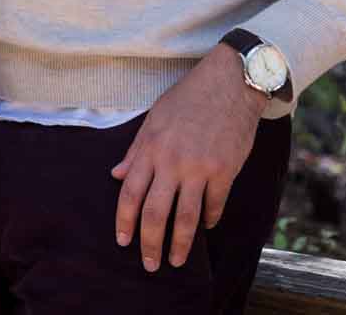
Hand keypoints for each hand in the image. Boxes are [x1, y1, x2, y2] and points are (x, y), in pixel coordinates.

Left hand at [110, 44, 267, 271]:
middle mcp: (172, 162)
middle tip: (149, 264)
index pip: (130, 194)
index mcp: (151, 148)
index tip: (123, 241)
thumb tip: (115, 175)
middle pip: (155, 213)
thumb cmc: (189, 97)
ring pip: (186, 218)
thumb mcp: (154, 117)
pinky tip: (206, 226)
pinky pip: (214, 205)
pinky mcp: (225, 171)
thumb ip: (136, 149)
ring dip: (180, 244)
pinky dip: (209, 220)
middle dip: (150, 243)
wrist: (230, 83)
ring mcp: (200, 168)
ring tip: (177, 260)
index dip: (124, 222)